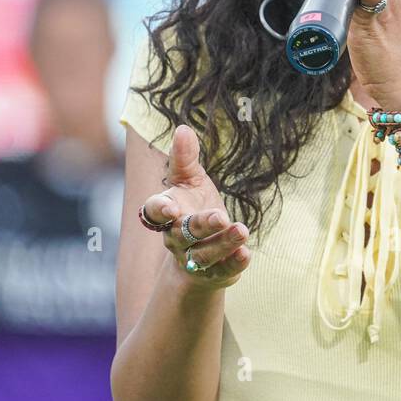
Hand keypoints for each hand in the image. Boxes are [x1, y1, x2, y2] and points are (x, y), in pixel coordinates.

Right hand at [139, 124, 250, 288]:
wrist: (199, 254)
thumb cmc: (192, 207)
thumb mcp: (190, 180)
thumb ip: (185, 158)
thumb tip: (183, 129)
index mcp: (167, 212)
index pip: (154, 212)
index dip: (160, 211)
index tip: (171, 207)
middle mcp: (176, 238)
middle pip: (183, 234)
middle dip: (201, 226)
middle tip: (221, 216)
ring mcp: (194, 258)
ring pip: (204, 254)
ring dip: (223, 243)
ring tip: (242, 230)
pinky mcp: (215, 272)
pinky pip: (224, 270)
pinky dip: (234, 263)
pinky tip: (246, 253)